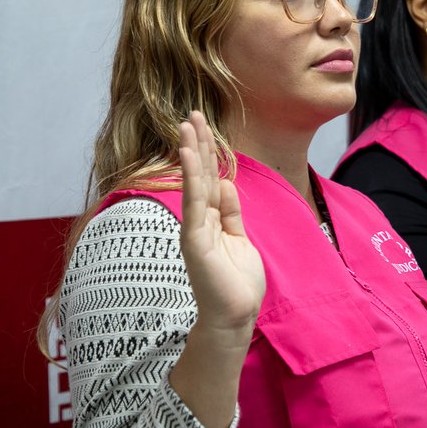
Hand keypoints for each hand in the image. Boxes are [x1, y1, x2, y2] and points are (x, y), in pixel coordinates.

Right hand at [178, 111, 265, 336]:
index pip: (208, 177)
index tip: (204, 124)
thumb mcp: (239, 237)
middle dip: (197, 143)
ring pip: (194, 182)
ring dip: (191, 151)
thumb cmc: (237, 281)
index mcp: (211, 219)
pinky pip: (193, 201)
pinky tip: (188, 153)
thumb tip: (224, 182)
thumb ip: (230, 211)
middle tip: (192, 112)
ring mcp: (194, 228)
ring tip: (187, 124)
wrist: (235, 314)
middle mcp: (199, 219)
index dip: (207, 151)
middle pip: (199, 174)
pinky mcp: (194, 238)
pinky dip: (190, 176)